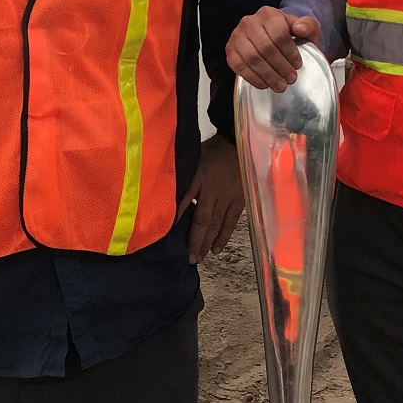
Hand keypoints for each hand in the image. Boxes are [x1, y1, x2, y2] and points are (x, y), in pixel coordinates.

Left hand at [178, 135, 244, 263]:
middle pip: (201, 219)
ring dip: (207, 242)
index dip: (175, 217)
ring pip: (216, 224)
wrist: (237, 144)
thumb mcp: (191, 158)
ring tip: (199, 258)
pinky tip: (216, 249)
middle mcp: (212, 191)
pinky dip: (223, 236)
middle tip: (188, 258)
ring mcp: (227, 197)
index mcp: (197, 178)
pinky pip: (230, 222)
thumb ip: (181, 176)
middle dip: (194, 240)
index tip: (166, 233)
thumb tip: (163, 190)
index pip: (183, 200)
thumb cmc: (211, 151)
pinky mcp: (239, 200)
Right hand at [225, 8, 321, 90]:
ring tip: (280, 86)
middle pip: (265, 48)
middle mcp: (249, 22)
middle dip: (280, 67)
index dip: (290, 52)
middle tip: (291, 79)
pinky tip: (265, 84)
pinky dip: (253, 78)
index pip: (279, 34)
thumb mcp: (303, 27)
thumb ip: (308, 25)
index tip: (298, 65)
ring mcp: (237, 36)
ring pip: (252, 58)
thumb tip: (300, 29)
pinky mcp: (230, 50)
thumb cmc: (288, 33)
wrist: (270, 37)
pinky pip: (239, 66)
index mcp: (268, 14)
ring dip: (268, 75)